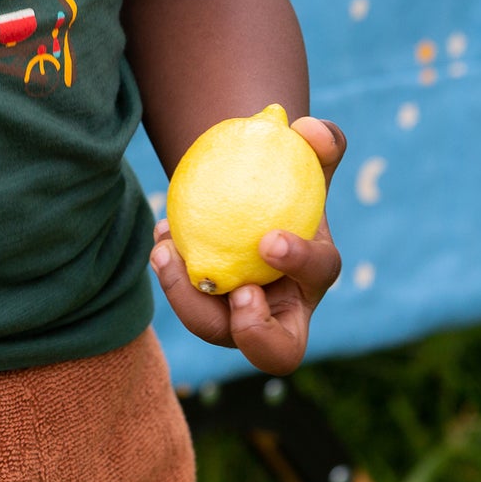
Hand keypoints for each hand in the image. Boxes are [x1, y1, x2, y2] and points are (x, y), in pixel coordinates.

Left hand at [149, 116, 345, 375]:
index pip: (318, 278)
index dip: (299, 263)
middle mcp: (279, 309)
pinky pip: (184, 300)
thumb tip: (310, 129)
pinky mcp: (202, 307)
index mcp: (313, 274)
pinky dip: (170, 270)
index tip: (269, 238)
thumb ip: (319, 140)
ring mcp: (236, 316)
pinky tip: (161, 235)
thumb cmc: (281, 173)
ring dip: (185, 295)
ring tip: (166, 249)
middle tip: (235, 292)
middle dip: (255, 333)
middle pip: (274, 352)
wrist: (241, 188)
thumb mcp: (304, 154)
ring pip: (212, 329)